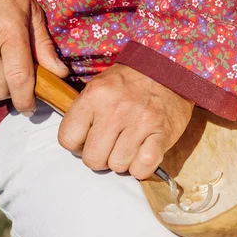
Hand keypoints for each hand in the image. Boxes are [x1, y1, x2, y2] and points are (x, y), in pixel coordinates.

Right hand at [0, 0, 67, 115]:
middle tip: (20, 81)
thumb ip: (45, 46)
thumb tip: (60, 74)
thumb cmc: (7, 0)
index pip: (20, 78)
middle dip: (13, 93)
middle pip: (1, 90)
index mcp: (9, 33)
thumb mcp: (32, 15)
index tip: (32, 108)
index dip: (27, 99)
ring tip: (4, 69)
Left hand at [58, 64, 193, 179]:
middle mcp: (116, 109)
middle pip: (93, 159)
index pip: (67, 139)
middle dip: (100, 157)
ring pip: (118, 166)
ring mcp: (141, 123)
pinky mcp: (162, 135)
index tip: (87, 139)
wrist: (168, 68)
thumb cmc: (130, 82)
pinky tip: (142, 153)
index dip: (77, 144)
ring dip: (122, 161)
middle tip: (109, 145)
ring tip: (129, 144)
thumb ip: (83, 112)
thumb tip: (75, 144)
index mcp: (95, 95)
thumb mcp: (99, 86)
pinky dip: (141, 168)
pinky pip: (142, 168)